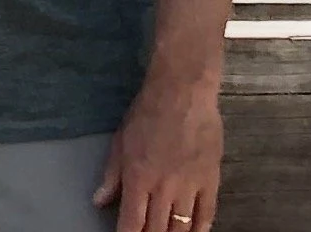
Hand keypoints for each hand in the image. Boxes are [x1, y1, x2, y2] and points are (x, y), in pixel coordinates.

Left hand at [93, 78, 222, 231]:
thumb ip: (111, 174)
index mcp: (138, 178)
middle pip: (156, 231)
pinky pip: (207, 216)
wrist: (182, 91)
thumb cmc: (146, 112)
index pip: (131, 223)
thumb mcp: (120, 139)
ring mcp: (189, 186)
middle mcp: (163, 188)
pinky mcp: (211, 181)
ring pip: (181, 229)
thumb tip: (99, 202)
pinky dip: (199, 230)